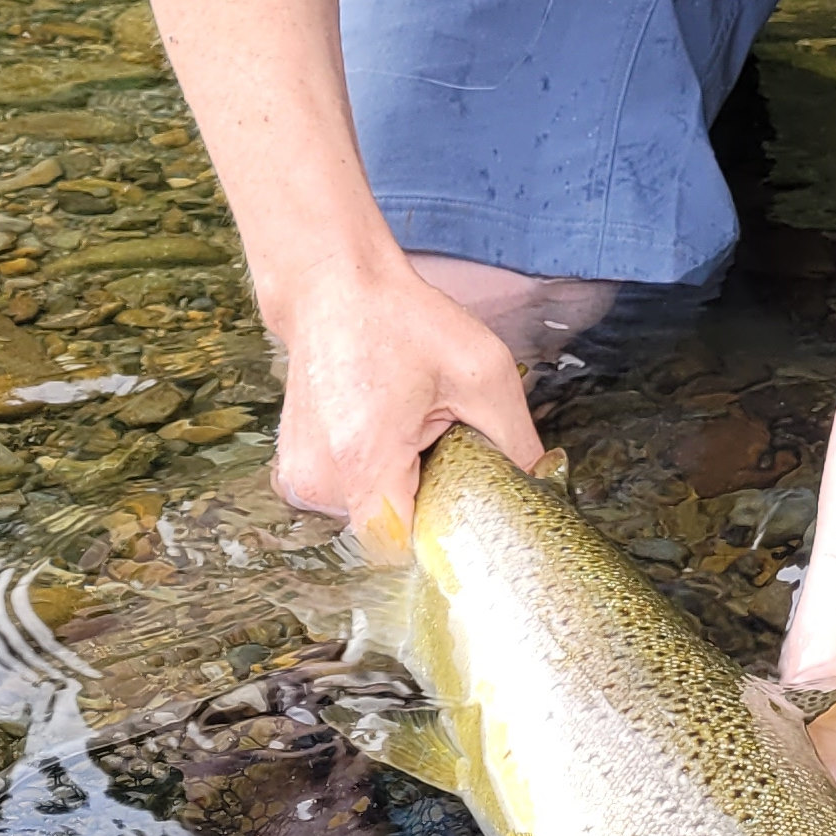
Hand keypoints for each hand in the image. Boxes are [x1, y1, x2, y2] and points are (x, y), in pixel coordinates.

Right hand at [269, 259, 544, 553]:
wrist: (334, 289)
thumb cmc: (403, 322)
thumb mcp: (482, 373)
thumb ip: (516, 441)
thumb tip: (541, 485)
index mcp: (362, 461)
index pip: (401, 547)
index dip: (441, 535)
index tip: (467, 502)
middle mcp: (318, 480)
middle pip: (389, 532)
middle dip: (427, 500)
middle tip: (442, 441)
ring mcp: (299, 478)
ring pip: (368, 517)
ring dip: (400, 487)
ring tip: (407, 428)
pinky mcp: (294, 471)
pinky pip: (348, 498)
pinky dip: (374, 476)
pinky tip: (385, 431)